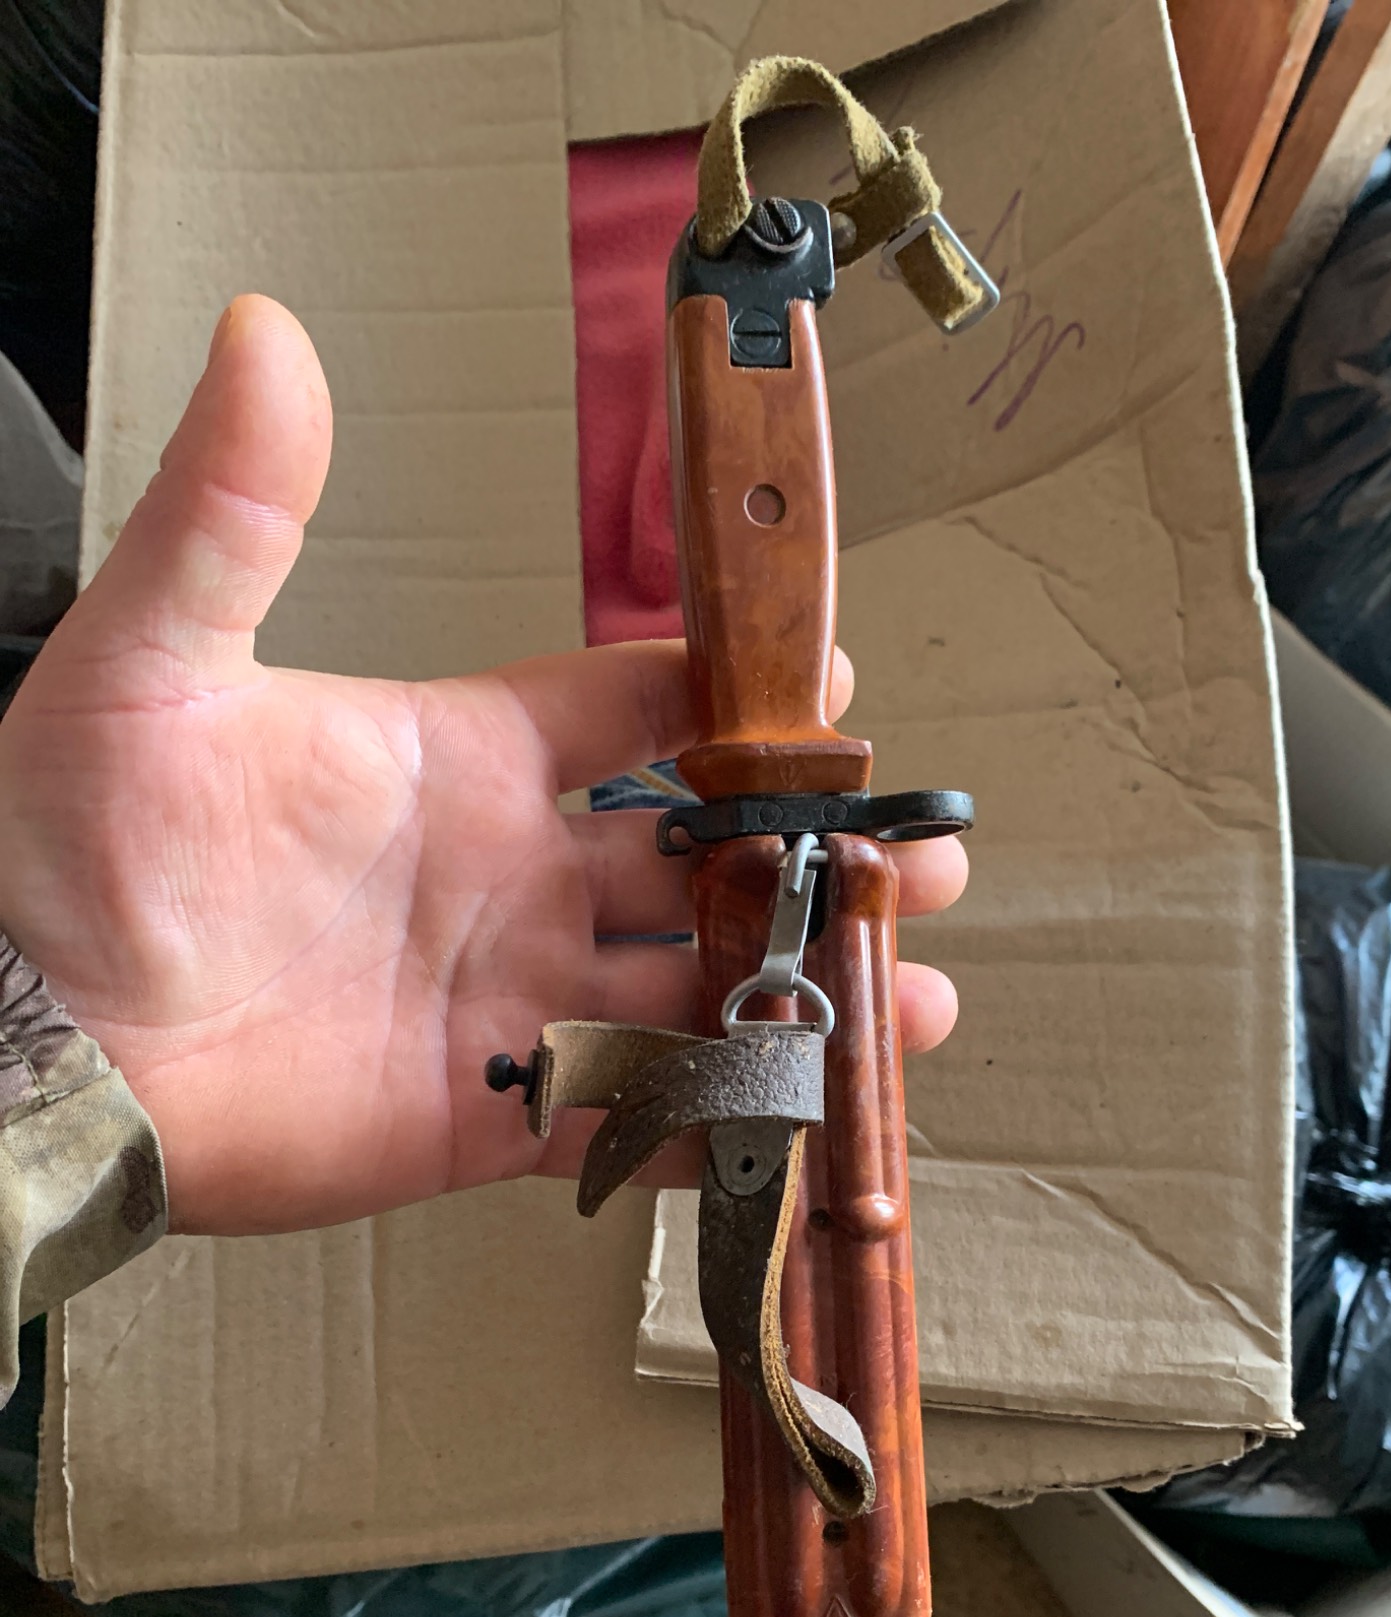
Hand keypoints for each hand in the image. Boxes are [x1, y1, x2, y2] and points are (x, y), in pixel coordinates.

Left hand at [0, 297, 966, 1235]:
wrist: (35, 1039)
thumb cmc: (72, 842)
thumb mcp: (157, 658)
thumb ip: (238, 510)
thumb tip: (270, 334)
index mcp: (462, 760)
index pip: (634, 710)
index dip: (735, 696)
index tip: (836, 680)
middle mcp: (506, 877)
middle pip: (701, 860)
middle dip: (814, 859)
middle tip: (916, 861)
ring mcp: (508, 998)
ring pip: (690, 993)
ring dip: (800, 994)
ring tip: (906, 1003)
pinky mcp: (491, 1114)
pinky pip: (630, 1117)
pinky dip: (719, 1122)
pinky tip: (808, 1117)